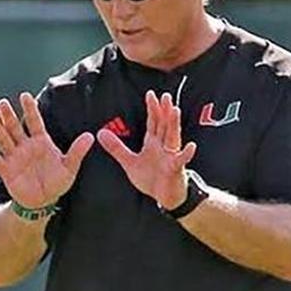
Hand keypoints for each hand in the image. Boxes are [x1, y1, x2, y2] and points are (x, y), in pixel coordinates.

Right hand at [0, 92, 94, 208]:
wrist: (42, 201)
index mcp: (41, 142)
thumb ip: (77, 151)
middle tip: (3, 102)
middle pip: (15, 128)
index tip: (24, 96)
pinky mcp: (6, 170)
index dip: (30, 109)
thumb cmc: (56, 182)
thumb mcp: (69, 167)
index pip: (34, 122)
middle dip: (8, 115)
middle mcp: (25, 146)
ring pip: (3, 140)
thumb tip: (90, 135)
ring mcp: (14, 157)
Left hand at [97, 90, 196, 208]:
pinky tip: (190, 146)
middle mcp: (164, 147)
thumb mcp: (130, 162)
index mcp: (153, 143)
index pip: (153, 122)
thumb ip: (116, 148)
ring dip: (174, 124)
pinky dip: (185, 154)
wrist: (165, 197)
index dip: (152, 108)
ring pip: (173, 138)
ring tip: (175, 110)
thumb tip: (100, 133)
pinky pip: (181, 161)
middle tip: (165, 96)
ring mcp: (171, 157)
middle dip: (165, 111)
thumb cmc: (151, 178)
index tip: (150, 94)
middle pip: (164, 125)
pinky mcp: (176, 169)